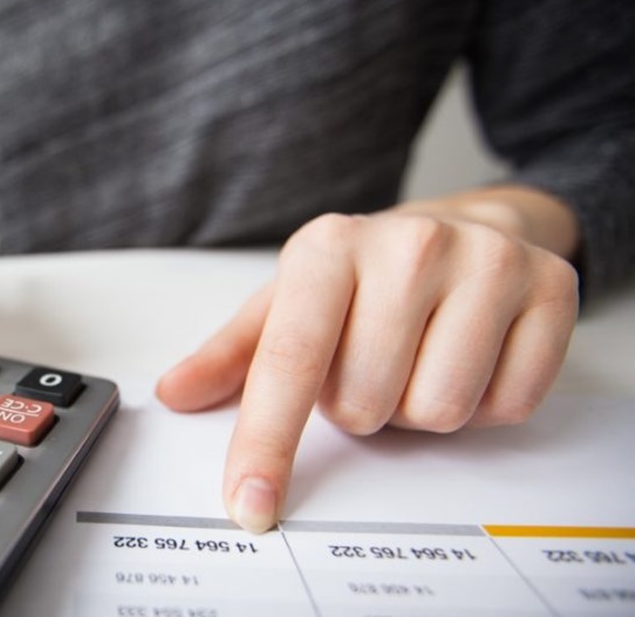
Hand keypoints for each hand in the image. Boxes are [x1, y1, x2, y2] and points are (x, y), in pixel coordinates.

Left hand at [155, 186, 580, 532]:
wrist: (466, 224)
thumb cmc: (365, 275)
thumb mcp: (288, 302)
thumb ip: (232, 355)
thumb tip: (174, 393)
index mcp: (327, 248)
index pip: (289, 363)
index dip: (266, 442)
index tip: (251, 502)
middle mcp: (408, 245)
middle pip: (364, 406)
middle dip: (361, 405)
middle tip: (372, 360)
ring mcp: (486, 262)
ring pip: (435, 412)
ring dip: (419, 408)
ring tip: (418, 357)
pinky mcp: (552, 288)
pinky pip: (506, 406)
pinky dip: (483, 404)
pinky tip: (471, 355)